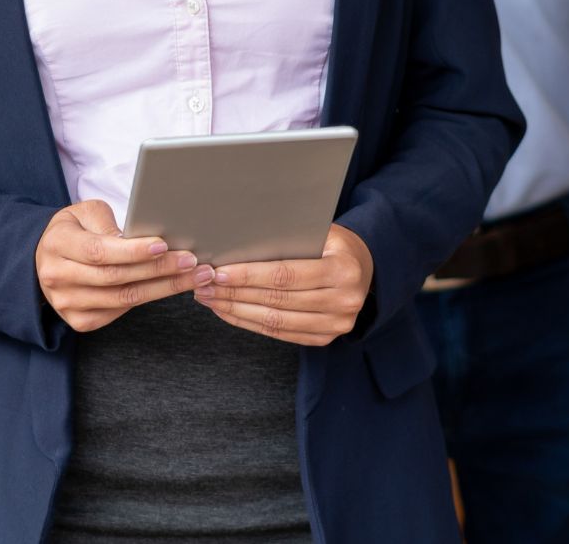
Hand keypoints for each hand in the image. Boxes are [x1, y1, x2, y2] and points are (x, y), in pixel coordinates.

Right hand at [34, 200, 212, 332]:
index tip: (164, 245)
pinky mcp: (80, 321)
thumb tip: (144, 240)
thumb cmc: (75, 230)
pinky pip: (119, 312)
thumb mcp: (86, 213)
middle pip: (116, 278)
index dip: (133, 251)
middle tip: (192, 260)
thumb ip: (110, 224)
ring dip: (163, 288)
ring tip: (194, 276)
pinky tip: (171, 288)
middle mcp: (58, 278)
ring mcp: (67, 304)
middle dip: (159, 269)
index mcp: (58, 244)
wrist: (46, 258)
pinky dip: (149, 299)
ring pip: (123, 299)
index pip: (99, 252)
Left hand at [193, 224, 373, 346]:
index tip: (219, 271)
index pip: (286, 275)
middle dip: (234, 292)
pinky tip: (228, 311)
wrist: (364, 268)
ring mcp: (335, 324)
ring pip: (275, 321)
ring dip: (236, 310)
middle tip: (204, 284)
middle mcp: (343, 301)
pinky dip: (249, 322)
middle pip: (277, 300)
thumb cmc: (334, 244)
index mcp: (343, 269)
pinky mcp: (324, 338)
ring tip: (209, 298)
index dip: (249, 275)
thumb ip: (289, 236)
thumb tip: (239, 237)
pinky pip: (279, 333)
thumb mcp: (321, 231)